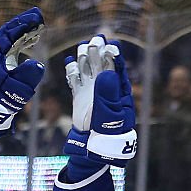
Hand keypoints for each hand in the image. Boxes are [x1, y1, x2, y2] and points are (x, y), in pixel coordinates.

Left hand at [0, 7, 45, 139]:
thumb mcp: (15, 90)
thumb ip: (27, 76)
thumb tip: (37, 64)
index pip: (9, 32)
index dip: (24, 23)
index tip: (37, 15)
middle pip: (8, 33)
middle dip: (24, 25)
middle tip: (38, 18)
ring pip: (7, 41)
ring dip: (22, 35)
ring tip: (36, 30)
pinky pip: (6, 50)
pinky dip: (18, 44)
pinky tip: (27, 44)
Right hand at [64, 36, 136, 163]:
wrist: (92, 151)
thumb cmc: (106, 135)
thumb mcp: (110, 117)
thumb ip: (108, 96)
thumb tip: (107, 73)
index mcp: (119, 94)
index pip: (118, 71)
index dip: (115, 58)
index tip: (111, 46)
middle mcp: (106, 90)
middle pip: (103, 67)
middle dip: (100, 53)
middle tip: (96, 39)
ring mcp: (93, 93)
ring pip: (89, 71)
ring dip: (86, 59)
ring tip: (84, 46)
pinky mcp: (80, 98)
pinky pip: (76, 82)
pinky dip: (73, 72)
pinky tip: (70, 61)